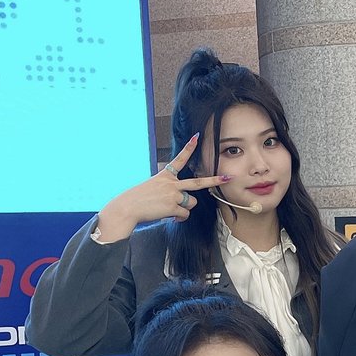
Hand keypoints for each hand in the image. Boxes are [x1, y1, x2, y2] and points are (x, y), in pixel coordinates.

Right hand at [94, 134, 231, 240]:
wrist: (127, 208)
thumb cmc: (138, 199)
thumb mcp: (153, 187)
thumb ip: (169, 190)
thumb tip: (181, 204)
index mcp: (165, 175)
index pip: (179, 159)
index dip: (189, 148)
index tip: (197, 137)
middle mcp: (171, 183)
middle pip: (198, 182)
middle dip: (214, 180)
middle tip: (228, 178)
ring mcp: (173, 195)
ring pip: (191, 203)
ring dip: (184, 209)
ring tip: (169, 209)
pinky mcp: (173, 206)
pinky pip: (184, 214)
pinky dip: (178, 218)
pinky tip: (167, 216)